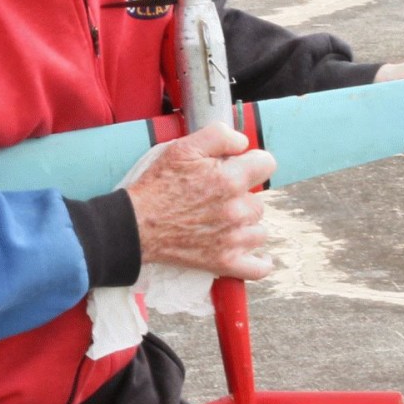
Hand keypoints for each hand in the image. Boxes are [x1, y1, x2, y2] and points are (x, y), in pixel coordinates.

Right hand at [125, 123, 277, 279]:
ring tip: (223, 223)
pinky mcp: (225, 262)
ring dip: (245, 226)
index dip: (252, 163)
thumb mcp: (183, 148)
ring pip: (258, 230)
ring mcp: (233, 239)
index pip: (267, 164)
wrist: (136, 225)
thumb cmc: (157, 186)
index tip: (239, 168)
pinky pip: (259, 268)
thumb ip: (219, 135)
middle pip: (259, 201)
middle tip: (216, 199)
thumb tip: (243, 142)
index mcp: (230, 179)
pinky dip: (260, 261)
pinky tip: (254, 254)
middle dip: (242, 198)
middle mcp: (237, 209)